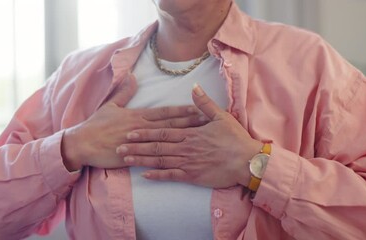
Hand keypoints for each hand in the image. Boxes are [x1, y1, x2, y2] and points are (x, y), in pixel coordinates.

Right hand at [61, 78, 206, 170]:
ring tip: (200, 139)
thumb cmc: (96, 125)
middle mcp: (141, 128)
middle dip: (190, 124)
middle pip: (171, 126)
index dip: (182, 111)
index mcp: (138, 116)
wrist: (82, 143)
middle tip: (208, 122)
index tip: (198, 109)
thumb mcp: (110, 105)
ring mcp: (139, 143)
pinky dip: (167, 158)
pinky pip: (153, 158)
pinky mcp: (134, 156)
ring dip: (183, 139)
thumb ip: (124, 92)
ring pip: (165, 141)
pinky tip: (181, 160)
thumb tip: (132, 76)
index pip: (165, 113)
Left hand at [117, 84, 262, 188]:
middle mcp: (185, 147)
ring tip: (125, 160)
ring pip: (159, 161)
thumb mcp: (221, 116)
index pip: (162, 132)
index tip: (129, 132)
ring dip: (141, 160)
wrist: (247, 161)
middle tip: (118, 147)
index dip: (144, 132)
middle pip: (156, 146)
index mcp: (190, 133)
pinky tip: (144, 175)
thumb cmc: (236, 139)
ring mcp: (187, 163)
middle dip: (136, 147)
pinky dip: (157, 175)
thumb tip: (194, 87)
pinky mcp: (193, 176)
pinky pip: (171, 176)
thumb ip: (204, 103)